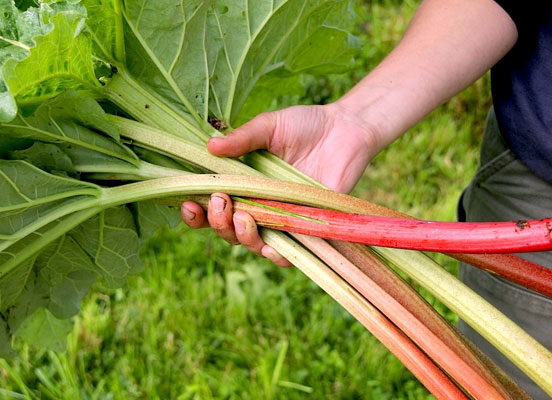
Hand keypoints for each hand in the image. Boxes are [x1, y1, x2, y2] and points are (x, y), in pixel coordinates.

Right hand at [181, 102, 380, 265]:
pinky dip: (275, 254)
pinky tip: (269, 244)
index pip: (211, 207)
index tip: (188, 202)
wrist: (346, 129)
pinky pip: (288, 254)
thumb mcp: (269, 126)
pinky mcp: (307, 229)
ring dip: (240, 237)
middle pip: (226, 230)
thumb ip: (242, 138)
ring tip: (243, 216)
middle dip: (216, 222)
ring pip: (252, 244)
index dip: (196, 212)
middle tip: (220, 201)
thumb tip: (208, 147)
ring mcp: (282, 220)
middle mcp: (258, 206)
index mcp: (243, 185)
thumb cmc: (306, 126)